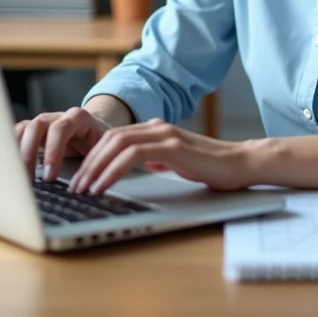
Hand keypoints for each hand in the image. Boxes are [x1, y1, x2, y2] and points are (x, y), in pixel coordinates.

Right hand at [15, 107, 111, 181]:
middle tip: (30, 180)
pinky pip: (17, 134)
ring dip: (17, 153)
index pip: (60, 129)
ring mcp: (43, 121)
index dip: (53, 151)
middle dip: (30, 155)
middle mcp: (57, 116)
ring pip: (23, 130)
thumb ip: (91, 163)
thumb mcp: (101, 151)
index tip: (50, 176)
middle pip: (36, 127)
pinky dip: (11, 149)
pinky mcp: (32, 130)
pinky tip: (9, 167)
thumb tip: (81, 187)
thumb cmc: (97, 142)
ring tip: (17, 177)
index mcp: (78, 118)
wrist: (95, 129)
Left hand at [68, 119, 252, 195]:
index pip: (114, 138)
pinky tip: (103, 186)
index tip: (80, 177)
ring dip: (95, 167)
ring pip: (116, 144)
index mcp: (156, 130)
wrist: (243, 164)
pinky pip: (132, 155)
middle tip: (74, 186)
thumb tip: (141, 163)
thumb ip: (159, 158)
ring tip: (83, 189)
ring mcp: (165, 135)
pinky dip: (112, 170)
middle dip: (88, 163)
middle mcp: (157, 127)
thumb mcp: (178, 162)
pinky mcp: (173, 147)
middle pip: (109, 139)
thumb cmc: (214, 167)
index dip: (93, 157)